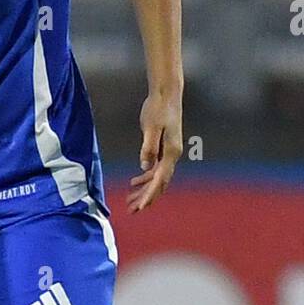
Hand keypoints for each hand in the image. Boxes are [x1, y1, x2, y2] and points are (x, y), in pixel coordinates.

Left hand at [127, 91, 182, 212]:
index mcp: (171, 152)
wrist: (167, 93)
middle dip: (146, 198)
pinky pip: (155, 168)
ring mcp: (169, 152)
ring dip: (144, 190)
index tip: (141, 207)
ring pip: (157, 178)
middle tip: (132, 210)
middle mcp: (173, 155)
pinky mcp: (164, 148)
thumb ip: (148, 147)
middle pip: (160, 183)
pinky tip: (134, 182)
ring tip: (130, 201)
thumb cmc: (158, 108)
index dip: (149, 195)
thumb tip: (144, 167)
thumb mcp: (150, 127)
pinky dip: (145, 177)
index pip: (160, 180)